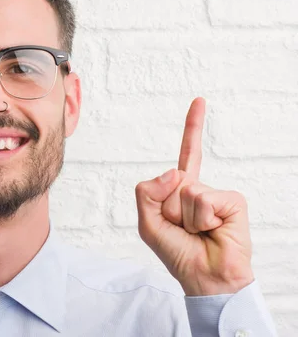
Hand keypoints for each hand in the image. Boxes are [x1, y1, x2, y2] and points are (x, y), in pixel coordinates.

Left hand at [135, 97, 253, 295]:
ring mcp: (216, 194)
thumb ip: (146, 192)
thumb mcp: (147, 224)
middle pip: (170, 180)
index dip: (193, 128)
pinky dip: (202, 219)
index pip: (187, 154)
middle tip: (183, 229)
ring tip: (198, 232)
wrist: (206, 277)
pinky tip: (213, 230)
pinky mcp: (232, 201)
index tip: (200, 101)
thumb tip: (174, 172)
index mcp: (181, 190)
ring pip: (185, 191)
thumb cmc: (178, 252)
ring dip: (184, 217)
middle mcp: (199, 188)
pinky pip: (204, 199)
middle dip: (168, 208)